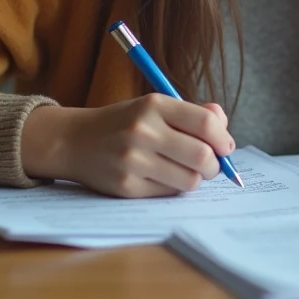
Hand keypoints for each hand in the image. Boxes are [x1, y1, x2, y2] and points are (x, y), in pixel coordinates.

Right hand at [19, 94, 234, 197]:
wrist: (74, 141)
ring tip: (184, 170)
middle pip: (202, 156)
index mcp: (154, 105)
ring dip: (195, 178)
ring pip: (189, 180)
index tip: (224, 147)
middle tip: (210, 165)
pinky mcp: (126, 186)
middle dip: (215, 165)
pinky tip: (161, 177)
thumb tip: (223, 128)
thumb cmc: (124, 123)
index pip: (206, 124)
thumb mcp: (154, 107)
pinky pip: (168, 193)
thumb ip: (192, 114)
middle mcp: (143, 131)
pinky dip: (173, 188)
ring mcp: (133, 160)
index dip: (223, 139)